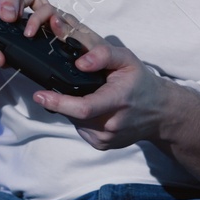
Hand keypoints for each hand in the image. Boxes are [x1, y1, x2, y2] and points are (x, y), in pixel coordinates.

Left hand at [25, 9, 170, 152]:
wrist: (160, 112)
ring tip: (89, 96)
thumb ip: (102, 54)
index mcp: (118, 100)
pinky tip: (94, 109)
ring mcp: (106, 139)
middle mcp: (111, 125)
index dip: (59, 102)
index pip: (83, 107)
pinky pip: (81, 128)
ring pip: (75, 121)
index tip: (40, 95)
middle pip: (74, 113)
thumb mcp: (127, 59)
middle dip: (62, 100)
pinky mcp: (102, 145)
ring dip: (73, 108)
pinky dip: (81, 117)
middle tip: (53, 90)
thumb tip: (79, 63)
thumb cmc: (140, 83)